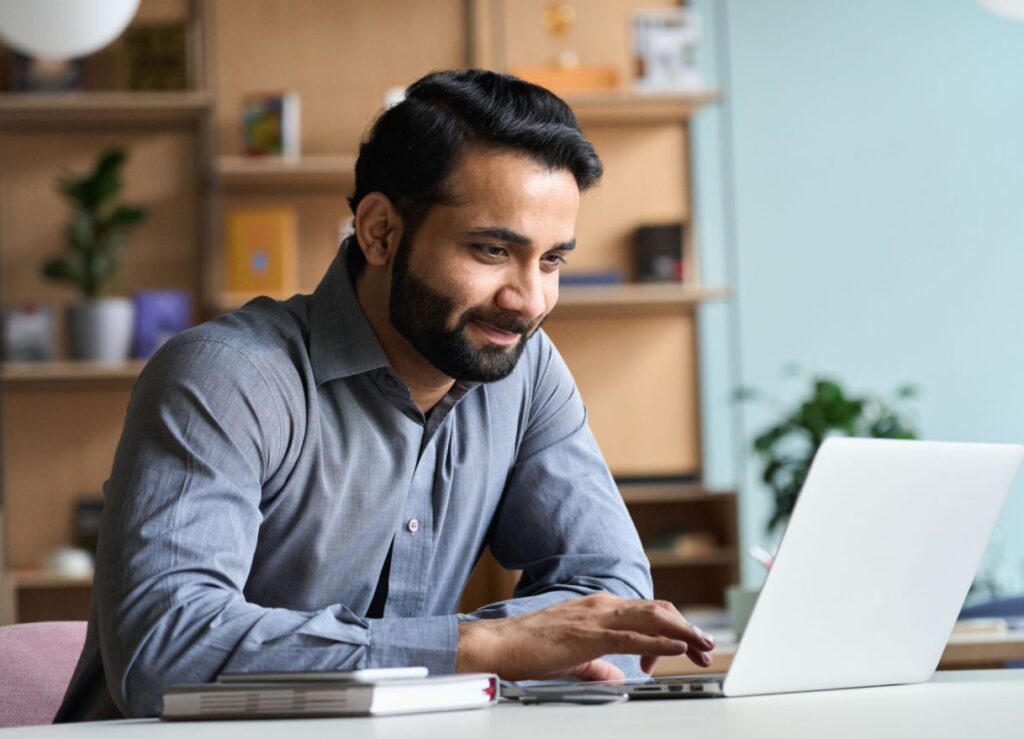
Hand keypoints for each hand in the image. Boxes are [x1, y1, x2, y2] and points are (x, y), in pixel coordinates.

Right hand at [455, 593, 714, 680]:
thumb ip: (599, 665)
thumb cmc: (529, 650)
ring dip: (682, 632)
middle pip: (657, 611)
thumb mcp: (574, 659)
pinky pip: (632, 636)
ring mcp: (596, 617)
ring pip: (651, 618)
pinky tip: (677, 647)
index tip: (687, 648)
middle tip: (706, 647)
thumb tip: (619, 677)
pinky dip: (660, 641)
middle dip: (687, 628)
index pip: (647, 613)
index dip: (673, 628)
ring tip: (703, 645)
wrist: (499, 645)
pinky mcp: (589, 634)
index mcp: (599, 609)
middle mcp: (602, 605)